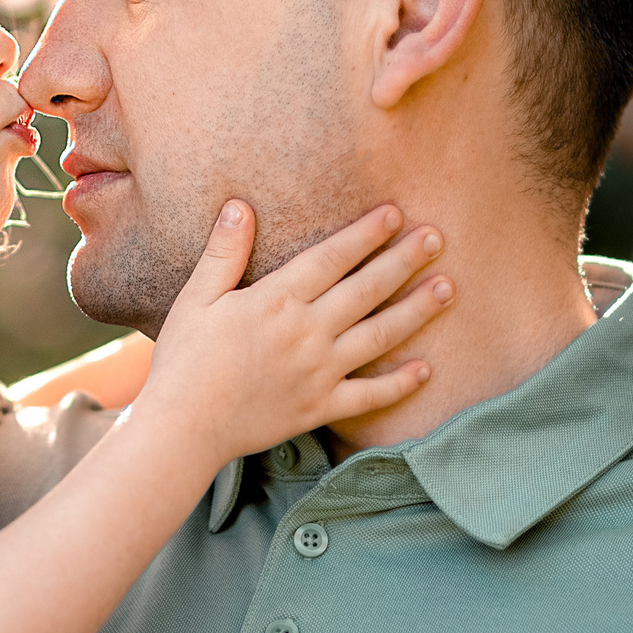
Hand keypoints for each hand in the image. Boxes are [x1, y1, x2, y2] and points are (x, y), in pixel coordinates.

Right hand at [133, 201, 448, 465]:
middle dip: (404, 260)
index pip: (332, 257)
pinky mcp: (320, 408)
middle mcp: (306, 333)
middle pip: (367, 289)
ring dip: (417, 310)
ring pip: (379, 336)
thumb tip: (240, 205)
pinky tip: (426, 369)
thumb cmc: (183, 359)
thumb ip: (224, 252)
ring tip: (448, 288)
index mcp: (276, 300)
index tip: (395, 213)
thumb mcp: (196, 298)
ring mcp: (318, 373)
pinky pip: (369, 396)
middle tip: (438, 237)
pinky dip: (400, 384)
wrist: (184, 427)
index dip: (365, 233)